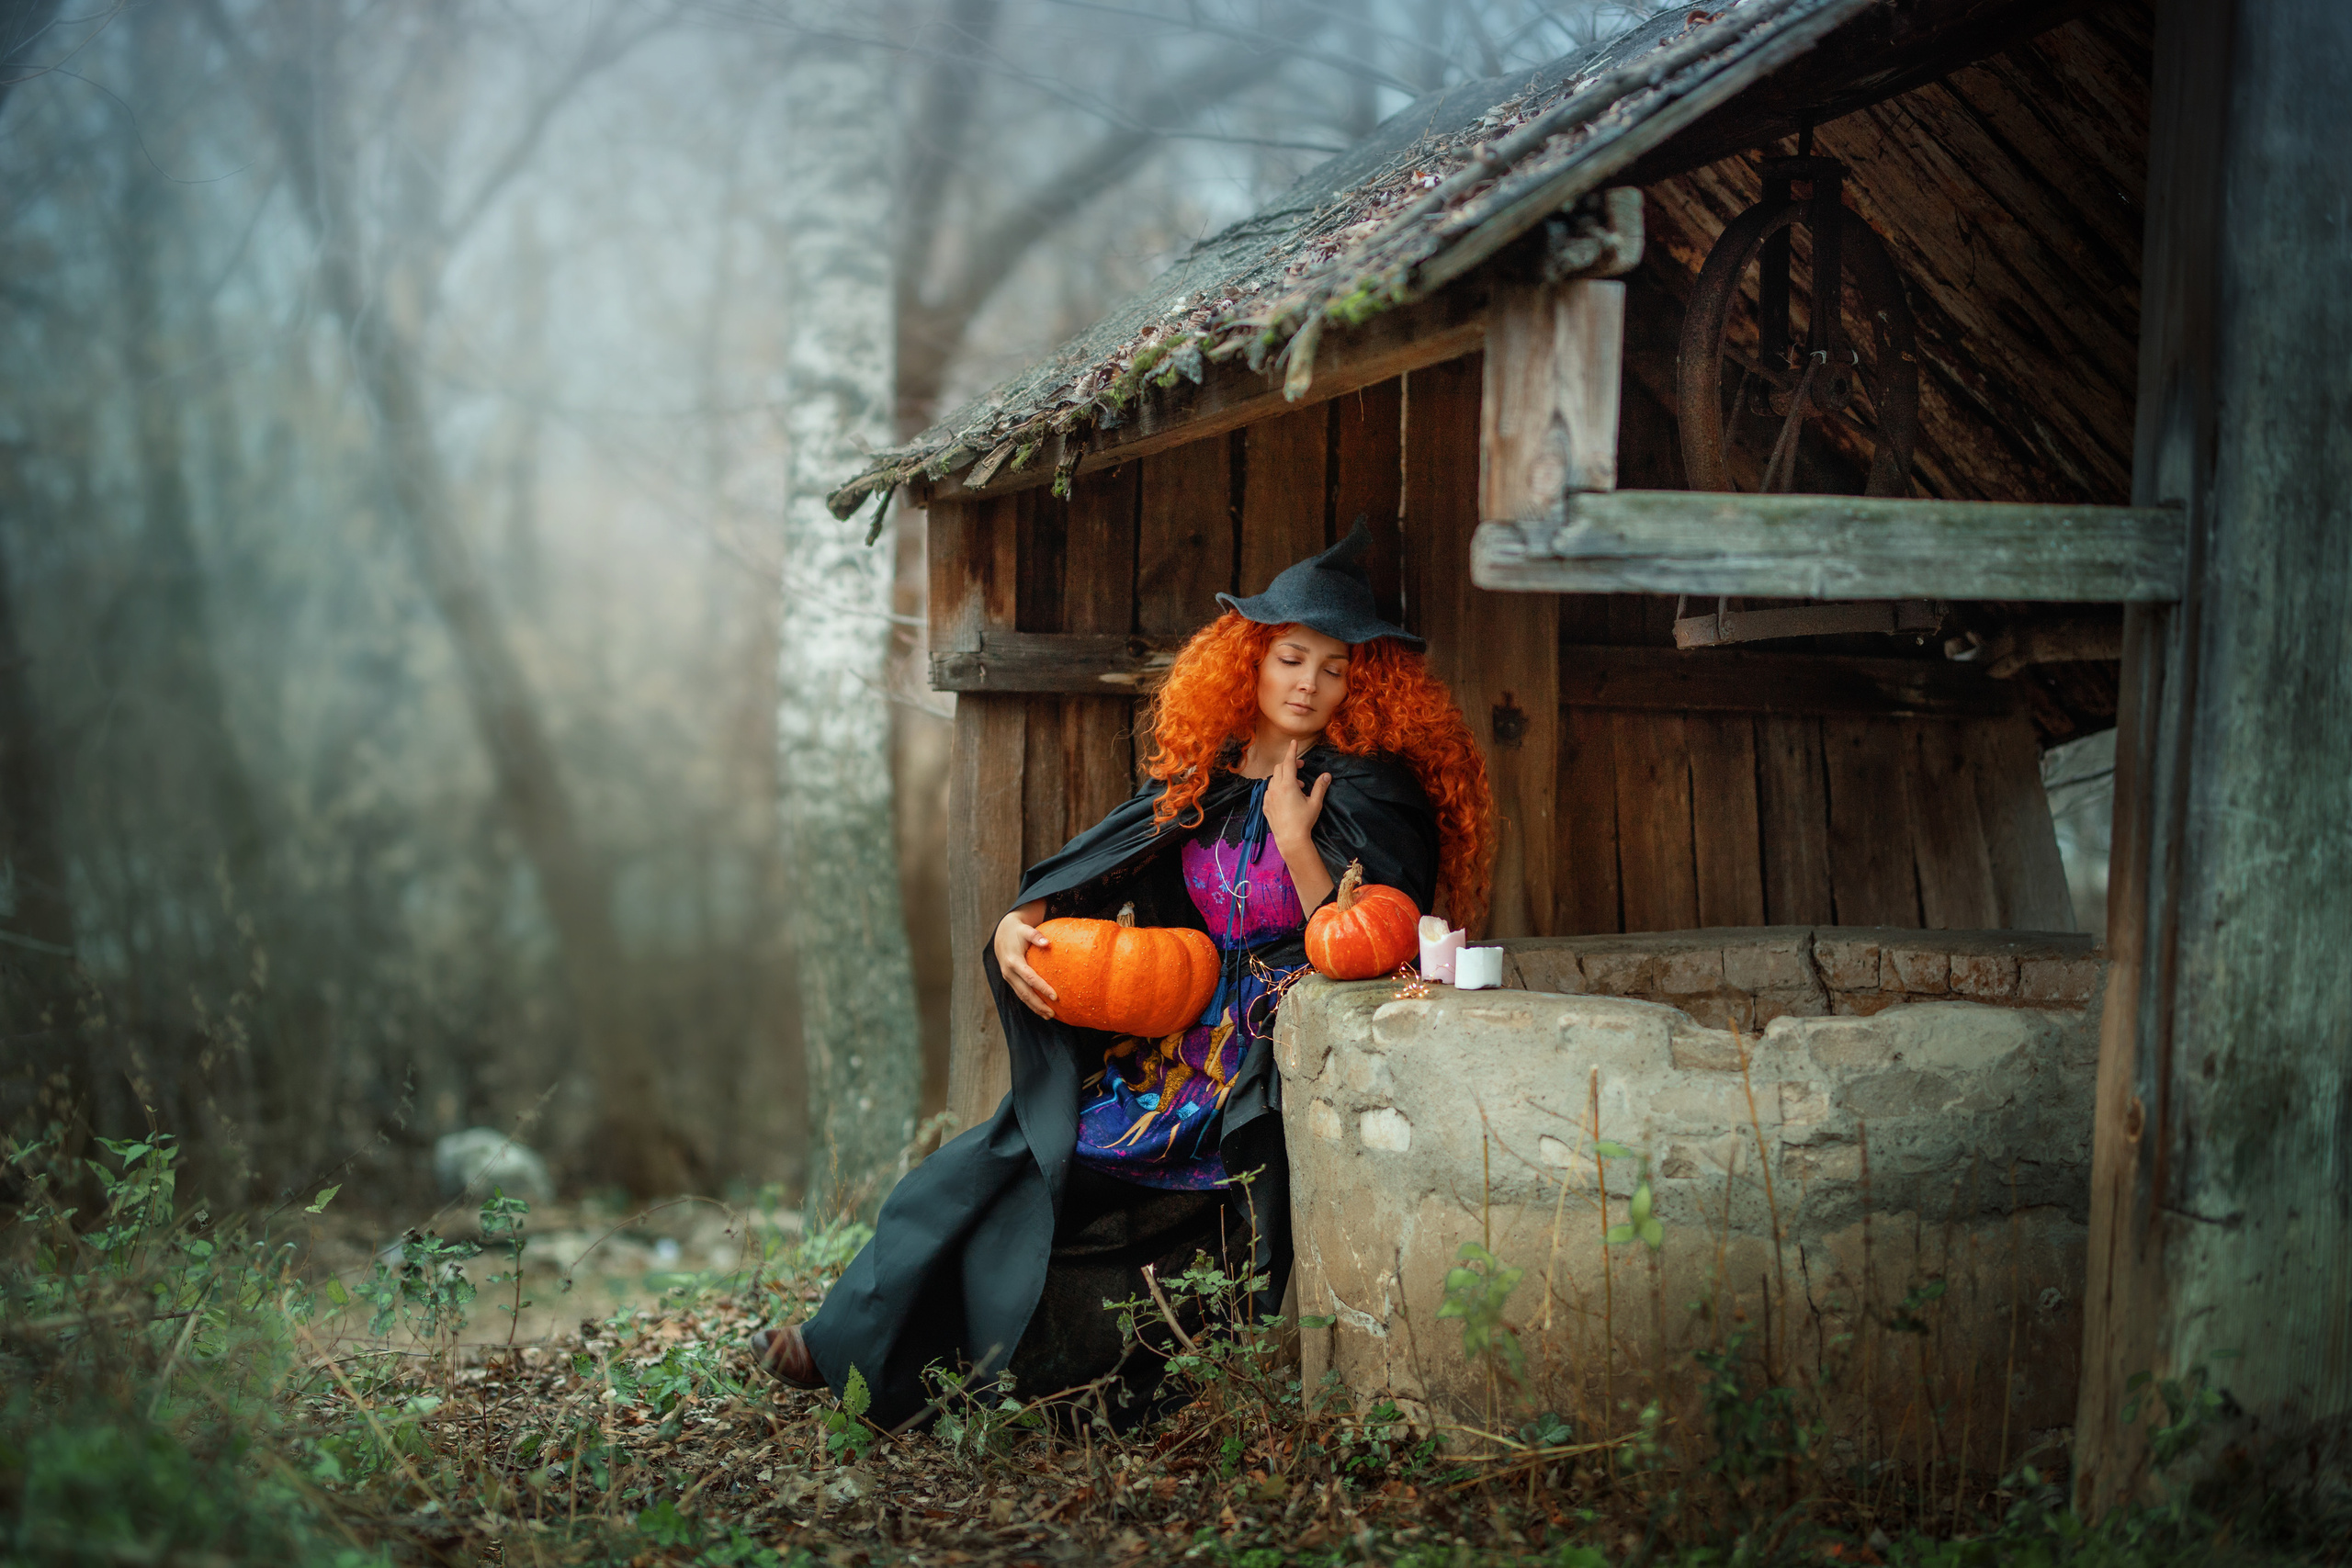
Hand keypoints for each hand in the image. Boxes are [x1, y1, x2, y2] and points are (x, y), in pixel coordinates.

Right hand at [994, 903, 1055, 1018]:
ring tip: (1049, 1016)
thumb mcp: (1026, 930)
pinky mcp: (1011, 980)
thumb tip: (1048, 943)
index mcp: (1013, 961)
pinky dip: (1031, 1003)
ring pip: (1022, 996)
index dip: (1042, 987)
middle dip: (1038, 1004)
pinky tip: (1041, 1009)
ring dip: (1035, 1007)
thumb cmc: (1018, 931)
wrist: (1002, 934)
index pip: (1030, 978)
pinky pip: (1021, 994)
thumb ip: (1036, 936)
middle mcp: (1009, 972)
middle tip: (1053, 1013)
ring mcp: (1009, 978)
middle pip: (1025, 993)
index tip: (1055, 996)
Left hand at [1262, 738, 1331, 845]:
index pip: (1289, 762)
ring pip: (1274, 779)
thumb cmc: (1304, 821)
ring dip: (1284, 777)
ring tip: (1297, 787)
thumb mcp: (1315, 803)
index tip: (1294, 742)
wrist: (1290, 839)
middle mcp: (1275, 788)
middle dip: (1290, 764)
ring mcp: (1268, 797)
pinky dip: (1277, 788)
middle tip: (1301, 767)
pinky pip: (1269, 790)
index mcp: (1288, 785)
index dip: (1292, 751)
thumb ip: (1320, 787)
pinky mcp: (1265, 805)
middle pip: (1280, 767)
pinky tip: (1286, 797)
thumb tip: (1327, 775)